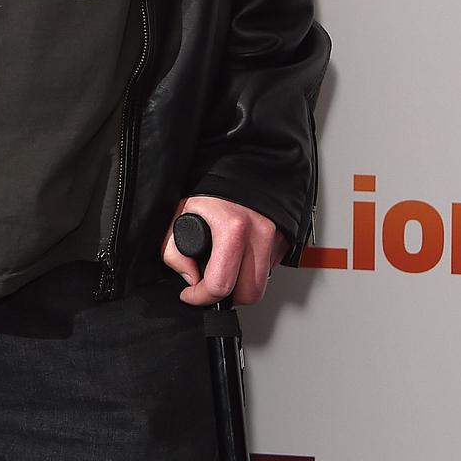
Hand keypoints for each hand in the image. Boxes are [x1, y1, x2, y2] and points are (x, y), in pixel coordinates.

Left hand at [162, 194, 288, 306]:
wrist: (243, 163)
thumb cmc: (212, 185)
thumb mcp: (181, 213)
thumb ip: (175, 251)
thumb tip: (190, 277)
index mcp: (233, 228)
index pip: (220, 285)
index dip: (200, 297)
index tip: (191, 294)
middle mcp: (260, 234)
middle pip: (250, 293)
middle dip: (227, 297)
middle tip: (211, 286)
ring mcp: (276, 237)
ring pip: (263, 283)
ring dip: (243, 285)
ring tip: (225, 269)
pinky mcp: (286, 239)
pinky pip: (271, 267)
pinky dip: (254, 269)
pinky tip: (241, 254)